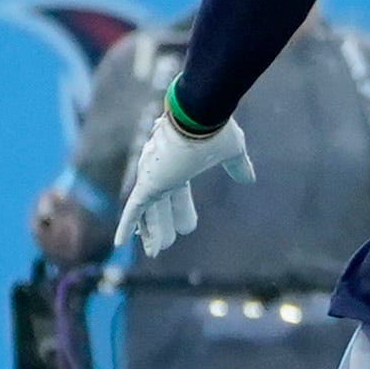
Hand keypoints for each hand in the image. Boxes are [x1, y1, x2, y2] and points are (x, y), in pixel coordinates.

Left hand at [113, 111, 251, 258]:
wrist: (200, 116)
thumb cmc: (215, 131)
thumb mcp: (232, 153)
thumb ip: (237, 167)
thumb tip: (249, 179)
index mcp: (180, 164)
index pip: (178, 194)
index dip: (182, 211)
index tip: (187, 229)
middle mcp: (162, 171)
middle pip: (161, 206)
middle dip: (163, 225)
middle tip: (167, 244)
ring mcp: (153, 178)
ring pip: (148, 212)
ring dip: (151, 232)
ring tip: (154, 252)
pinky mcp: (148, 183)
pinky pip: (134, 209)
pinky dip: (126, 225)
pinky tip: (120, 243)